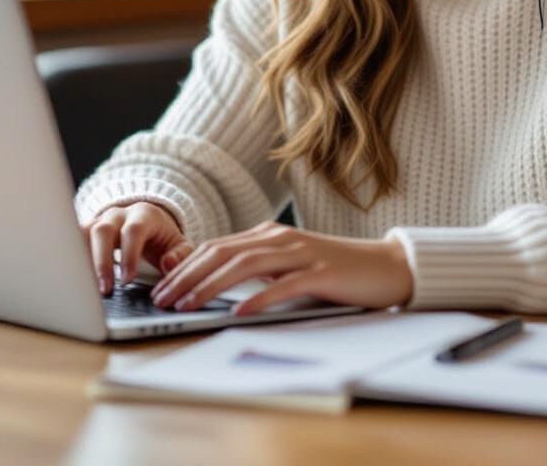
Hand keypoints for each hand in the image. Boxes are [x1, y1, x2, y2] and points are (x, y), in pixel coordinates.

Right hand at [82, 201, 194, 294]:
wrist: (149, 223)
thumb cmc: (162, 238)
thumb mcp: (179, 244)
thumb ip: (180, 255)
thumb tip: (168, 264)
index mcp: (144, 215)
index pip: (133, 230)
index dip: (129, 255)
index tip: (127, 280)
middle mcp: (119, 214)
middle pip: (103, 230)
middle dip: (102, 261)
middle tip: (105, 289)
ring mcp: (100, 220)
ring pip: (84, 233)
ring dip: (83, 260)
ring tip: (86, 287)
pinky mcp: (88, 230)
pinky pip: (73, 239)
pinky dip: (73, 256)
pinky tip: (75, 278)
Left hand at [149, 221, 413, 314]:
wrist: (384, 265)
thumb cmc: (335, 271)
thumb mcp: (290, 266)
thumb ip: (259, 270)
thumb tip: (218, 286)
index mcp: (269, 235)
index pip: (217, 247)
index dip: (185, 266)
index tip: (161, 287)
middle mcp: (281, 239)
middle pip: (223, 253)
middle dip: (187, 276)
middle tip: (162, 298)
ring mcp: (301, 253)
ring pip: (245, 265)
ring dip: (212, 286)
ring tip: (189, 304)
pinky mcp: (321, 273)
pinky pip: (284, 285)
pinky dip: (259, 297)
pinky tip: (240, 311)